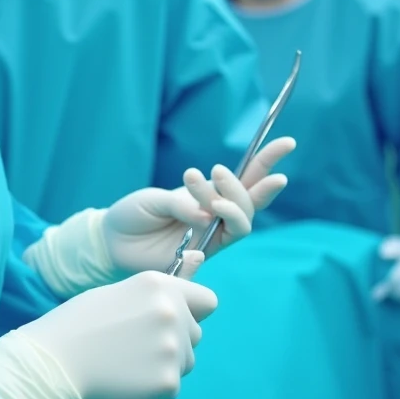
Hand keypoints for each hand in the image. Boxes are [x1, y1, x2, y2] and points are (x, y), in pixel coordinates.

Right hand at [19, 271, 218, 398]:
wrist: (55, 360)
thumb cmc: (82, 322)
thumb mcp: (120, 292)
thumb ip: (159, 291)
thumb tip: (199, 257)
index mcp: (160, 285)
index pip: (207, 301)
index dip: (191, 311)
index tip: (172, 319)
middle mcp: (172, 312)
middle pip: (196, 334)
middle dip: (175, 340)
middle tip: (135, 343)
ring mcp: (173, 348)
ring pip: (187, 361)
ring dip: (165, 363)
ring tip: (127, 359)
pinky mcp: (168, 381)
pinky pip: (172, 385)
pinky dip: (153, 386)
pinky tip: (126, 376)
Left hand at [103, 137, 294, 273]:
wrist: (112, 240)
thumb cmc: (134, 214)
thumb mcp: (155, 199)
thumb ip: (181, 203)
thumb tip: (206, 214)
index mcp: (208, 192)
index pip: (246, 175)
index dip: (268, 160)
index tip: (287, 143)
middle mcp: (215, 213)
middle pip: (250, 200)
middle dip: (250, 185)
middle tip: (218, 173)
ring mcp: (210, 235)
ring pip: (241, 222)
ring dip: (231, 206)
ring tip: (212, 201)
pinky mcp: (200, 255)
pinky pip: (219, 245)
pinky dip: (213, 233)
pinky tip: (196, 227)